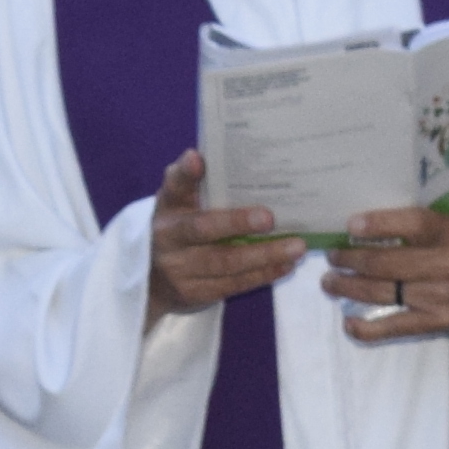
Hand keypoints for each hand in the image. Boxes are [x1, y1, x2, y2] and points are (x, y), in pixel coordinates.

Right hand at [147, 150, 303, 320]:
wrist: (152, 281)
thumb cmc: (179, 230)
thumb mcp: (180, 205)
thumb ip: (194, 182)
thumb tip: (205, 155)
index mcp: (167, 207)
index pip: (174, 186)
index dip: (185, 173)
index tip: (198, 159)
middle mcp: (168, 237)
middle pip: (202, 229)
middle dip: (236, 223)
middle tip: (269, 217)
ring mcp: (180, 269)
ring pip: (224, 262)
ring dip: (263, 255)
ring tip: (296, 247)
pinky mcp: (195, 293)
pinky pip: (233, 284)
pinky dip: (262, 274)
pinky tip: (285, 265)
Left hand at [319, 203, 448, 344]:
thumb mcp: (445, 226)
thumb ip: (412, 225)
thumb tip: (356, 226)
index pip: (412, 224)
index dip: (378, 224)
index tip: (349, 226)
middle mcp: (448, 264)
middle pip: (387, 263)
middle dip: (351, 260)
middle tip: (332, 258)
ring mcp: (442, 296)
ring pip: (384, 292)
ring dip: (349, 288)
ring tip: (330, 282)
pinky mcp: (437, 322)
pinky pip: (395, 327)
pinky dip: (367, 329)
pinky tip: (348, 324)